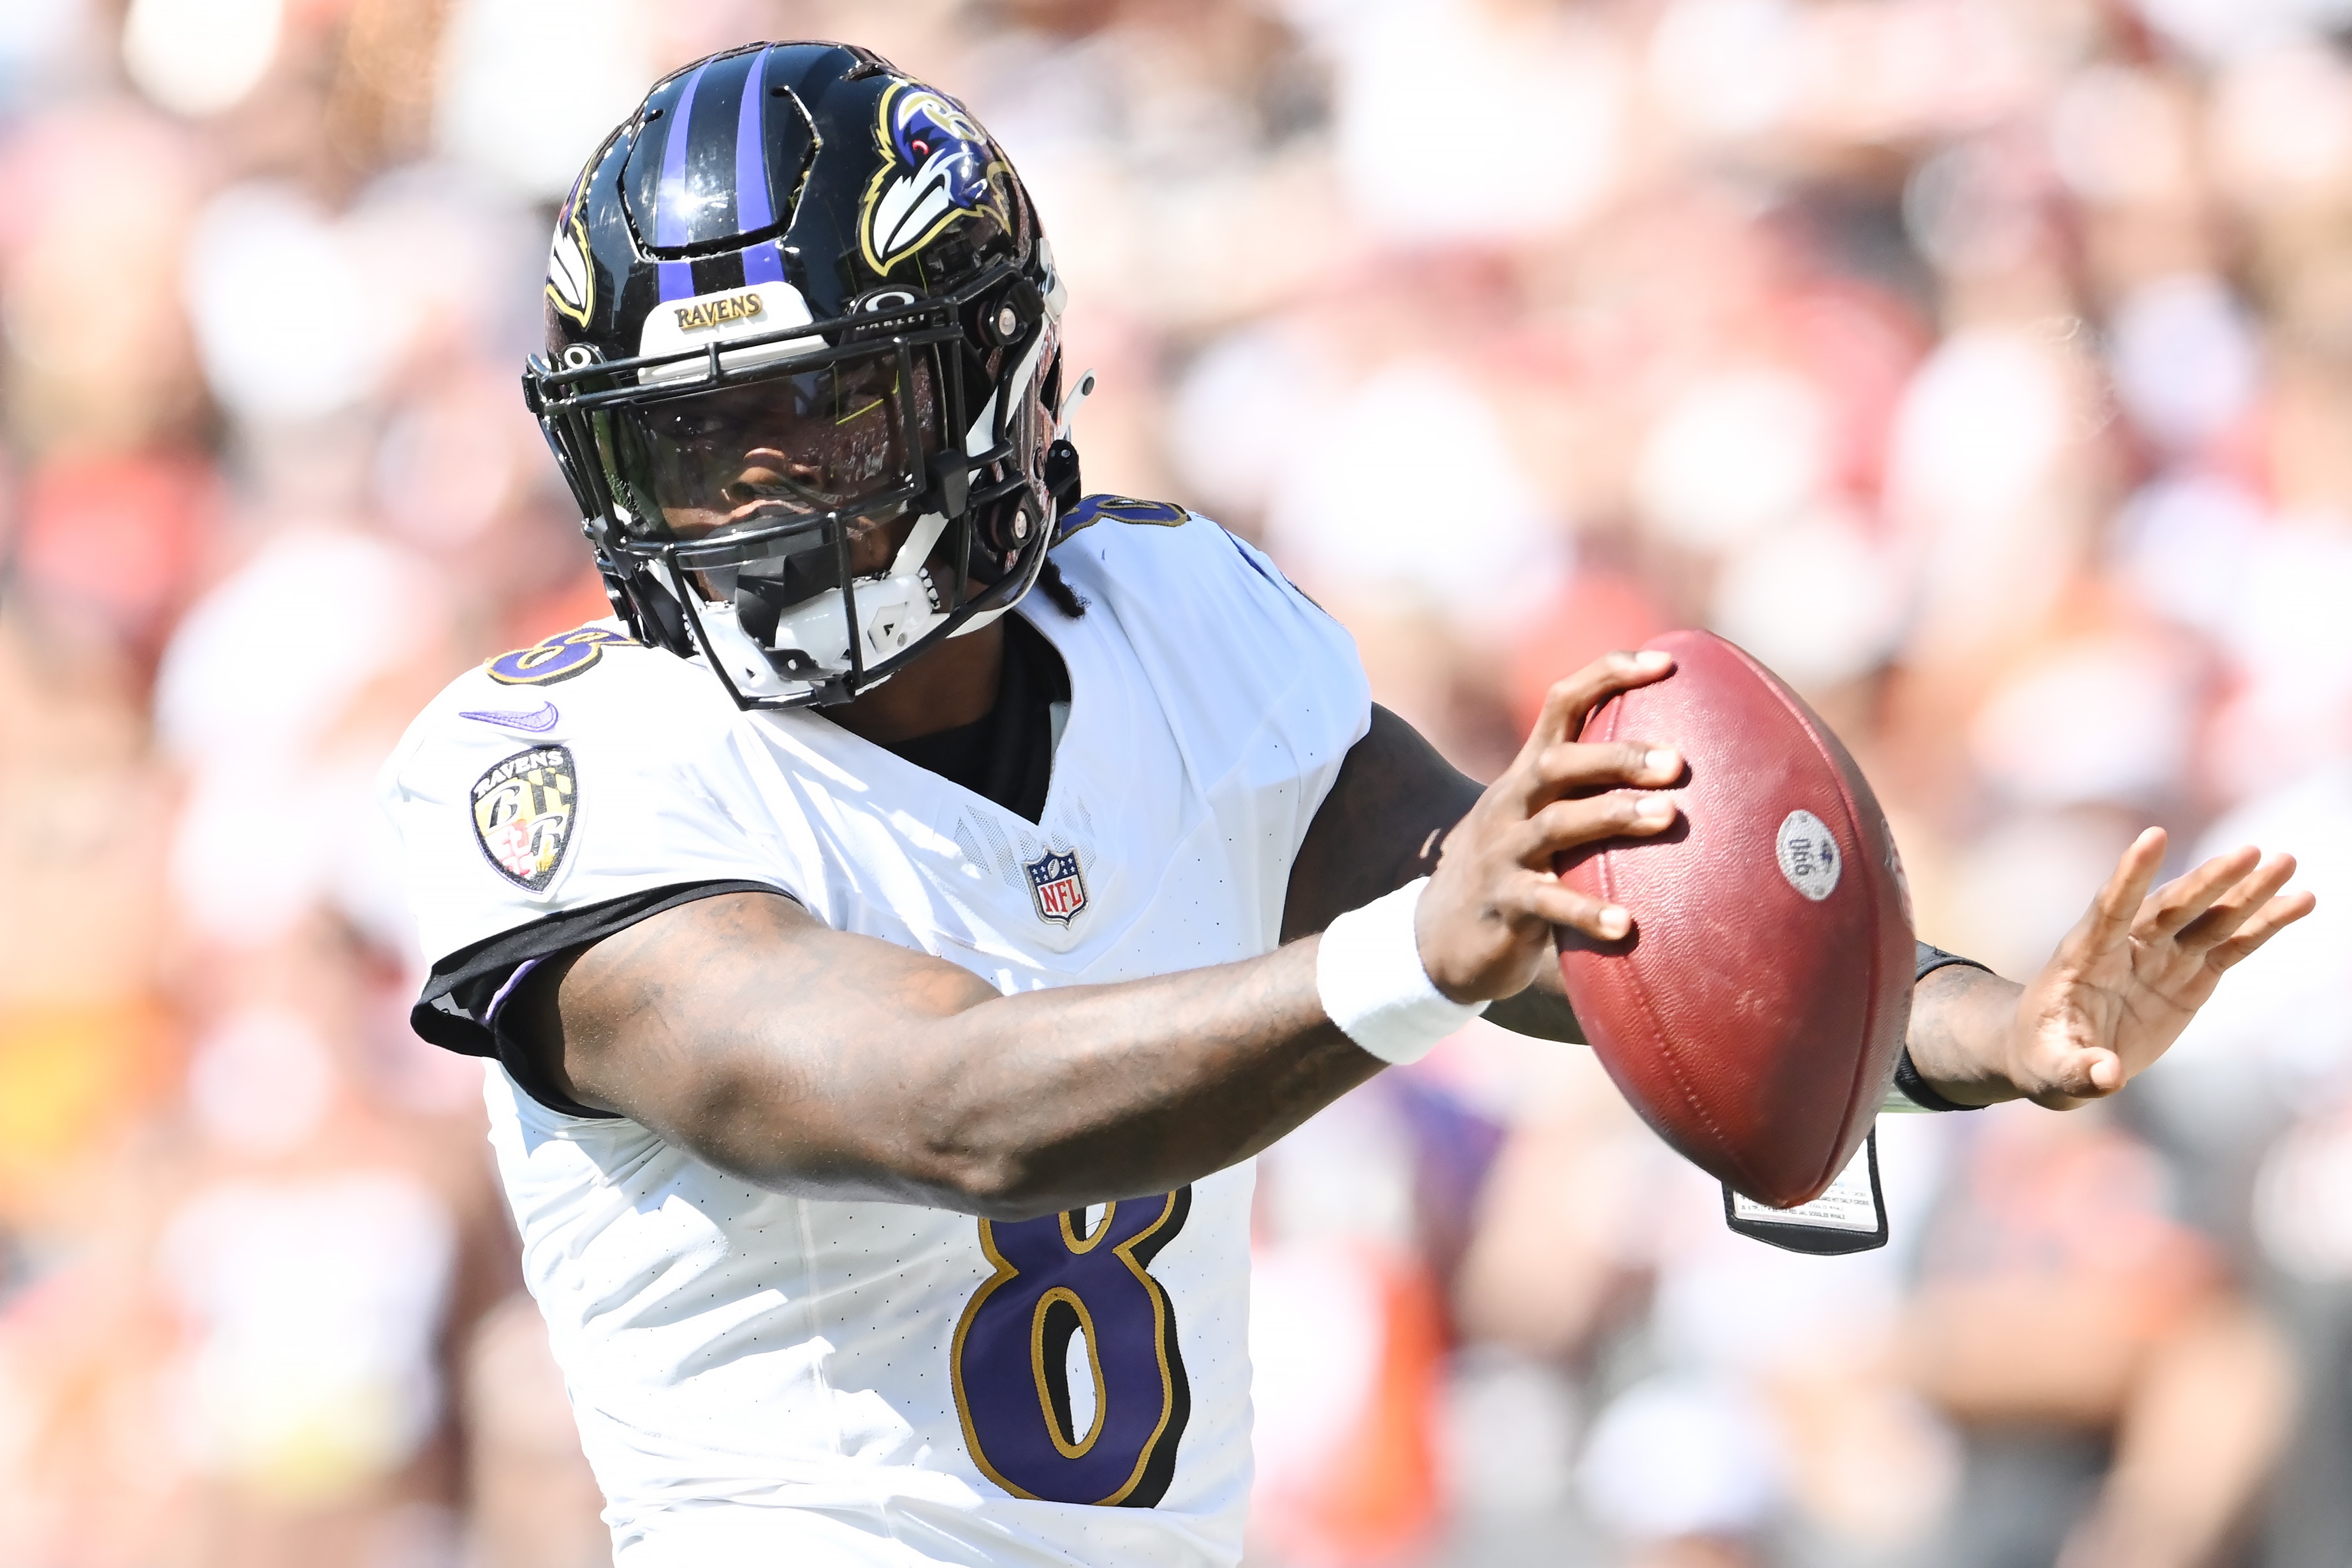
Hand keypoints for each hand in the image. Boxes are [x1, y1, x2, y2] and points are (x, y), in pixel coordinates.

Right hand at [1415, 650, 1683, 1002]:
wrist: (1441, 934)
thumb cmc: (1519, 869)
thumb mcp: (1544, 819)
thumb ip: (1592, 793)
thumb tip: (1686, 775)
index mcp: (1528, 774)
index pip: (1563, 704)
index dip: (1608, 675)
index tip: (1665, 663)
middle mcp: (1512, 803)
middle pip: (1559, 762)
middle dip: (1618, 756)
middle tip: (1676, 762)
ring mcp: (1503, 852)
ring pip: (1557, 825)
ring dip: (1613, 816)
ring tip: (1668, 816)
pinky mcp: (1502, 902)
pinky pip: (1546, 904)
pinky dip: (1586, 913)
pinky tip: (1626, 926)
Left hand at [1990, 829, 2313, 1107]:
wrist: (2059, 1054)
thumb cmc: (2043, 1056)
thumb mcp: (2050, 1070)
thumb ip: (2076, 1069)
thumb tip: (2107, 1076)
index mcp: (2085, 957)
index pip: (2110, 908)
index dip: (2131, 875)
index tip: (2153, 835)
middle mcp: (2127, 946)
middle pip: (2172, 907)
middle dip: (2210, 881)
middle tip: (2251, 853)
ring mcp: (2162, 957)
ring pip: (2208, 918)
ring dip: (2246, 891)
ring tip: (2285, 862)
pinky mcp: (2190, 976)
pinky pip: (2232, 946)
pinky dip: (2263, 925)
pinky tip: (2298, 900)